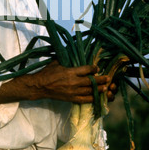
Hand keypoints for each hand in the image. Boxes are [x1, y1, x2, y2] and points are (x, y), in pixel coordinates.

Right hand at [0, 60, 117, 104]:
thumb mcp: (57, 61)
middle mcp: (73, 82)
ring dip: (99, 89)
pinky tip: (97, 97)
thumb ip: (66, 58)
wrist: (39, 86)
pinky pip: (84, 100)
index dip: (93, 68)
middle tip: (108, 78)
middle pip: (91, 81)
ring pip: (89, 91)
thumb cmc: (47, 72)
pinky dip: (92, 99)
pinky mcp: (71, 99)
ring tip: (106, 88)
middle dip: (101, 80)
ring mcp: (72, 91)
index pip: (86, 70)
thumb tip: (72, 49)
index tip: (97, 67)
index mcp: (70, 71)